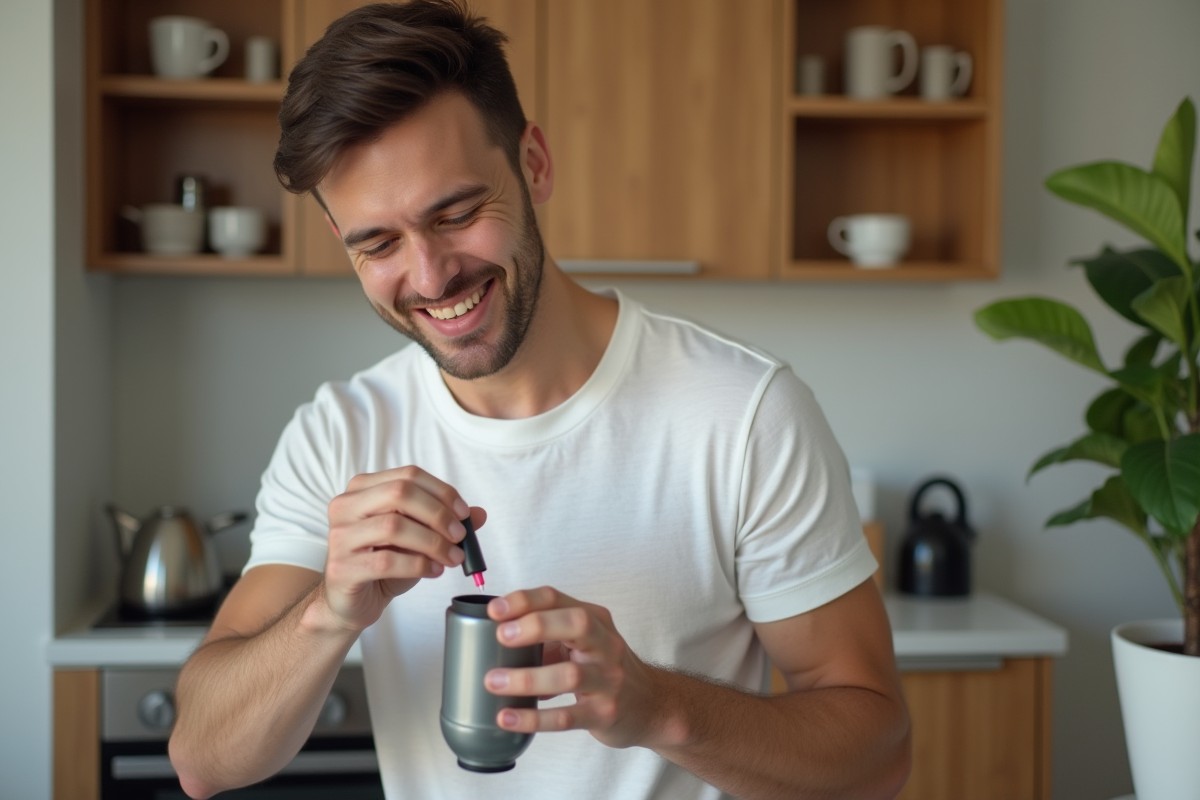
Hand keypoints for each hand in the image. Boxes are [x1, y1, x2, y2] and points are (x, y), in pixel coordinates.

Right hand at [320, 466, 485, 631]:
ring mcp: (339, 537)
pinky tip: (434, 571)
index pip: (408, 476)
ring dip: (432, 543)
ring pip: (393, 527)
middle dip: (438, 514)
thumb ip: (444, 523)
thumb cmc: (384, 563)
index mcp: (362, 489)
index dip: (442, 492)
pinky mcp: (340, 568)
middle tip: (460, 536)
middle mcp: (345, 506)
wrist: (354, 602)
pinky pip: (386, 561)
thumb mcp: (418, 538)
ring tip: (453, 558)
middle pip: (399, 494)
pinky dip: (418, 565)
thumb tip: (479, 514)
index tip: (464, 513)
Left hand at [483, 587, 665, 749]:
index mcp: (595, 621)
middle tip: (502, 636)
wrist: (651, 704)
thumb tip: (497, 638)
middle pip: (576, 624)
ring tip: (494, 682)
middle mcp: (605, 645)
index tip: (495, 611)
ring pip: (570, 675)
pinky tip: (509, 717)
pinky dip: (534, 718)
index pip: (558, 598)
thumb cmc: (607, 669)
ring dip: (527, 678)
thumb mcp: (584, 642)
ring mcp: (608, 680)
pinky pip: (567, 716)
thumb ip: (548, 637)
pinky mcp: (603, 713)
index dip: (525, 601)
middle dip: (536, 625)